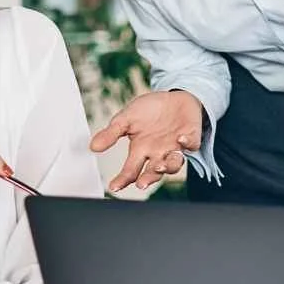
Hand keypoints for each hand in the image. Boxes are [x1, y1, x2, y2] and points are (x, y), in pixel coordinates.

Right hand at [89, 89, 203, 191]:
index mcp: (140, 150)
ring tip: (160, 166)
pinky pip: (191, 144)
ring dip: (168, 166)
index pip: (130, 170)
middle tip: (141, 184)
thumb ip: (111, 133)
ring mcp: (175, 147)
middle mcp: (158, 153)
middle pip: (152, 173)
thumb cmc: (149, 110)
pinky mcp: (191, 138)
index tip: (115, 186)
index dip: (123, 179)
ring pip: (173, 164)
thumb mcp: (126, 119)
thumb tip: (93, 146)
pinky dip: (187, 142)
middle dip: (147, 179)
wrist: (173, 98)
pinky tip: (181, 139)